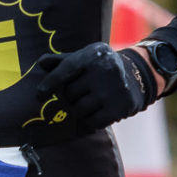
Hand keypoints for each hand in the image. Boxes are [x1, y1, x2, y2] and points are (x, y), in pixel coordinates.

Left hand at [34, 41, 155, 130]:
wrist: (137, 75)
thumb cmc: (100, 67)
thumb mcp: (84, 57)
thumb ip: (61, 61)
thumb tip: (40, 65)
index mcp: (92, 55)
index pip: (66, 70)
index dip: (50, 83)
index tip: (39, 95)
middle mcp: (103, 70)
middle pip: (70, 94)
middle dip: (69, 97)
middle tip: (79, 94)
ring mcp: (112, 89)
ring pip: (79, 110)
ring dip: (78, 110)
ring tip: (88, 102)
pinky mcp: (120, 107)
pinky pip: (92, 121)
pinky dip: (90, 120)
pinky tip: (97, 111)